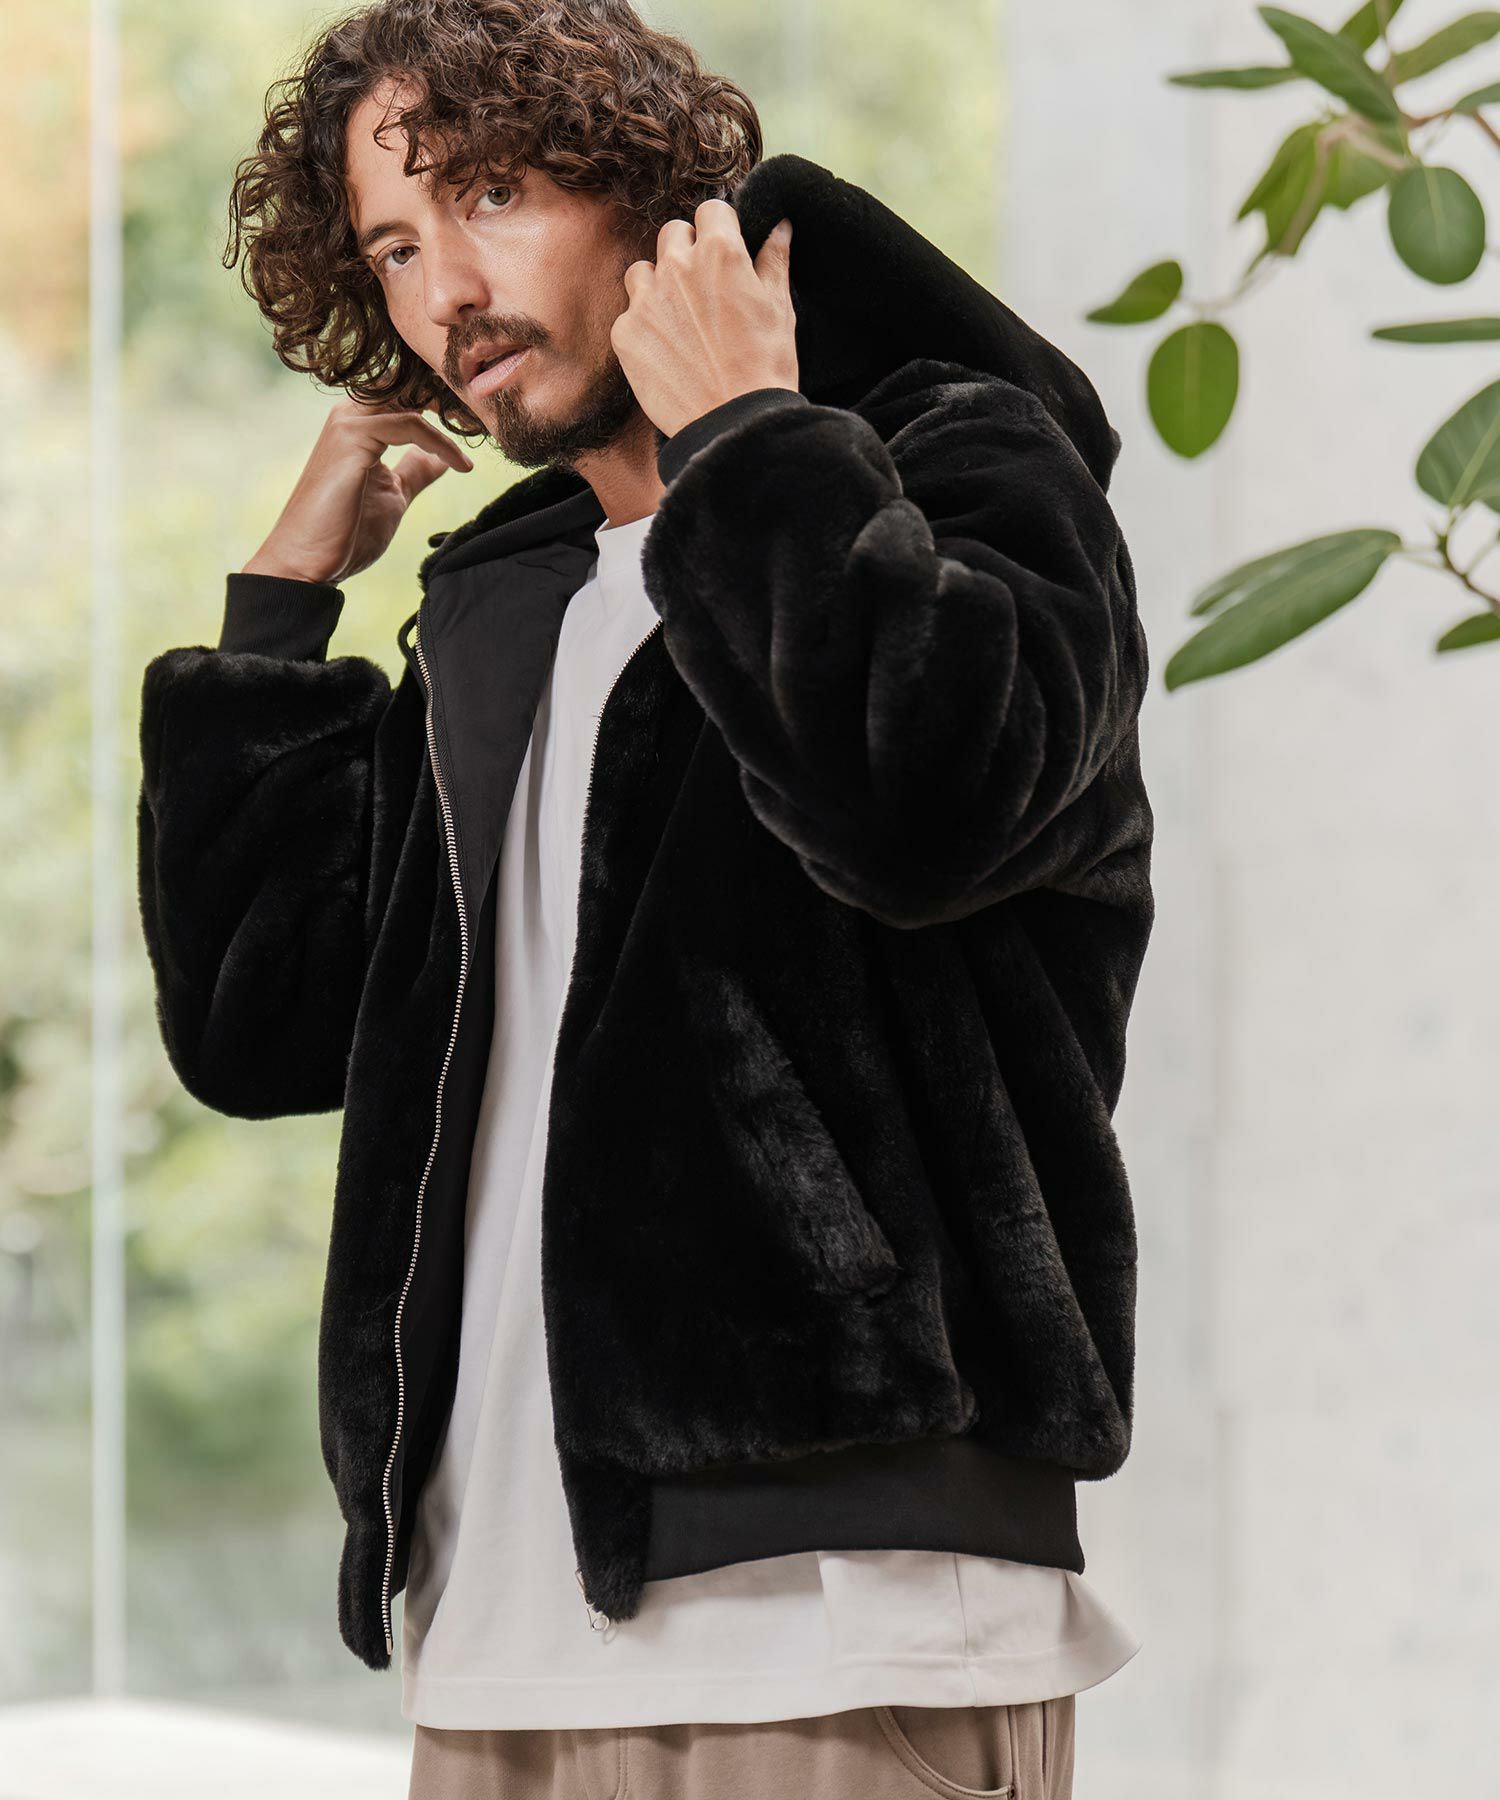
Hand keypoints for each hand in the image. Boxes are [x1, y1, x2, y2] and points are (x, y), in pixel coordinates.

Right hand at [241, 395, 473, 585]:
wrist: (308, 562)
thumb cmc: (346, 531)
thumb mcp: (394, 494)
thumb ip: (415, 470)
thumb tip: (441, 458)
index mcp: (358, 422)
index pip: (405, 391)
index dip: (443, 400)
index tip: (477, 422)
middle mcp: (350, 413)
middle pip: (408, 383)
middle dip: (449, 397)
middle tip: (483, 419)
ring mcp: (348, 423)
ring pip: (411, 398)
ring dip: (450, 416)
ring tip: (477, 437)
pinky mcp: (352, 439)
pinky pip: (409, 425)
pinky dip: (440, 442)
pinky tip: (460, 465)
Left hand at [610, 203, 798, 438]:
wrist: (734, 424)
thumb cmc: (765, 367)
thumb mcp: (779, 308)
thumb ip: (774, 259)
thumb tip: (780, 225)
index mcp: (720, 252)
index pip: (711, 210)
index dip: (720, 229)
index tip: (725, 250)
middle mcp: (677, 266)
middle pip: (672, 234)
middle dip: (686, 251)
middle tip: (703, 289)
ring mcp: (645, 300)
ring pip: (642, 271)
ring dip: (657, 285)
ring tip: (679, 320)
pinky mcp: (625, 333)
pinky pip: (629, 315)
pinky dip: (644, 328)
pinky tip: (667, 352)